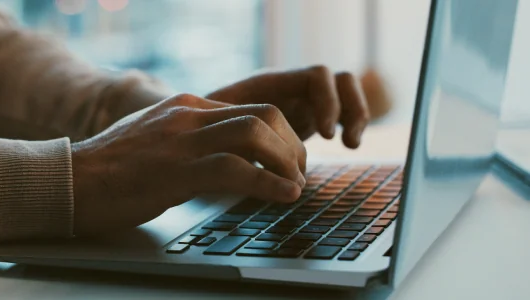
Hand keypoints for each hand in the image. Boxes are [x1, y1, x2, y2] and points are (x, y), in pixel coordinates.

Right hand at [71, 94, 305, 235]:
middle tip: (298, 173)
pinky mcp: (175, 171)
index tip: (289, 160)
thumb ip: (189, 138)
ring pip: (256, 134)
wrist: (69, 180)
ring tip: (295, 185)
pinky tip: (283, 196)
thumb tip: (223, 154)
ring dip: (287, 162)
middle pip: (263, 114)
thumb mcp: (156, 140)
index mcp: (186, 106)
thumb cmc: (110, 169)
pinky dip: (269, 184)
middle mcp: (188, 116)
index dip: (281, 134)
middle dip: (292, 145)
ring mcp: (181, 141)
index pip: (251, 108)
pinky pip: (236, 170)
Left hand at [206, 66, 369, 148]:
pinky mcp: (306, 117)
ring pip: (345, 92)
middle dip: (348, 108)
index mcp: (271, 84)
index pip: (316, 76)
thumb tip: (246, 146)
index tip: (326, 135)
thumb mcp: (216, 128)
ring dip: (356, 114)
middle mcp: (290, 87)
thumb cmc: (202, 128)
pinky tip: (346, 145)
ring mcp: (301, 100)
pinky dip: (350, 124)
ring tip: (350, 144)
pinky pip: (341, 111)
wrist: (198, 129)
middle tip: (340, 141)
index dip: (327, 102)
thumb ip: (234, 131)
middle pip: (338, 80)